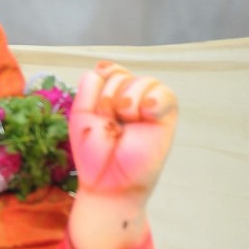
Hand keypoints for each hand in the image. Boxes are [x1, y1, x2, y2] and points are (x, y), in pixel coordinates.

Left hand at [70, 61, 176, 207]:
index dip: (101, 82)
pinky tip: (143, 114)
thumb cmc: (94, 154)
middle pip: (121, 75)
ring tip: (122, 125)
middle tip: (108, 125)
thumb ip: (89, 87)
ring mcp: (150, 106)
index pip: (109, 70)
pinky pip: (164, 93)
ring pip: (141, 80)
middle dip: (107, 99)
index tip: (96, 108)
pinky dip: (152, 100)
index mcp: (112, 96)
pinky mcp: (166, 117)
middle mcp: (133, 98)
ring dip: (125, 102)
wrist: (107, 182)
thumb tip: (102, 66)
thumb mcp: (82, 115)